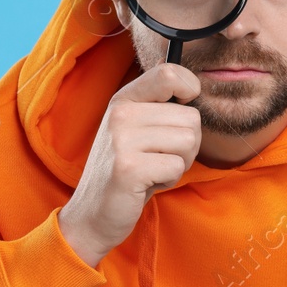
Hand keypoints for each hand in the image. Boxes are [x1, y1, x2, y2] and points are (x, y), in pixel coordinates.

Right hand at [58, 61, 201, 267]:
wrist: (93, 213)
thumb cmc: (126, 171)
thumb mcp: (136, 130)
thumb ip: (159, 107)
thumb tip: (194, 86)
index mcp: (124, 99)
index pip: (169, 73)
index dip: (190, 89)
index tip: (183, 108)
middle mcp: (120, 114)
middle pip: (191, 117)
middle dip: (187, 145)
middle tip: (159, 158)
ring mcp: (122, 140)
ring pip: (189, 141)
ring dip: (179, 163)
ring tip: (152, 170)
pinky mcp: (128, 168)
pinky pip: (177, 166)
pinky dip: (169, 180)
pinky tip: (146, 184)